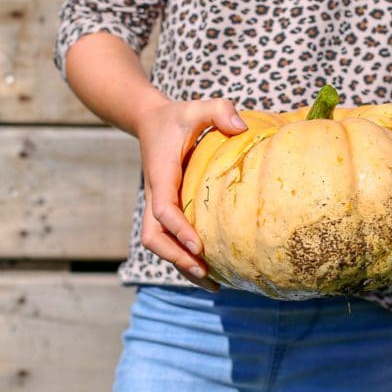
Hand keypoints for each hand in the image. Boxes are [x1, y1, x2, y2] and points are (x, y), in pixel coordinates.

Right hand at [136, 98, 247, 289]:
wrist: (150, 121)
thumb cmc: (178, 116)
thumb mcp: (197, 107)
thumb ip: (219, 110)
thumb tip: (241, 128)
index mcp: (161, 175)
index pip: (163, 209)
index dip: (179, 230)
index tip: (199, 246)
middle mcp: (155, 194)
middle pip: (154, 238)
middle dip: (176, 258)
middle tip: (206, 273)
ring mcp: (158, 205)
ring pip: (159, 245)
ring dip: (180, 265)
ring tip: (213, 284)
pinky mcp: (166, 211)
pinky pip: (170, 240)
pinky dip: (185, 258)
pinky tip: (212, 273)